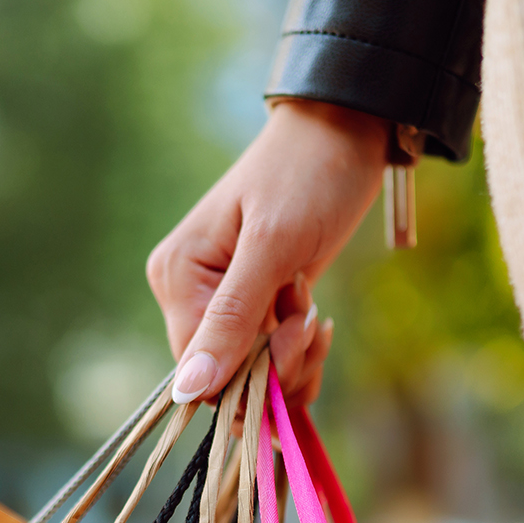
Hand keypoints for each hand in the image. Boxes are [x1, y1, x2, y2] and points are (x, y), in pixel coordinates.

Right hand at [147, 98, 389, 404]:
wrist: (346, 131)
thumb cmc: (309, 175)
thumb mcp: (273, 246)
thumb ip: (231, 319)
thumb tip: (186, 391)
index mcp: (177, 277)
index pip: (199, 369)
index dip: (250, 372)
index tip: (297, 333)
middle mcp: (189, 294)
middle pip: (227, 377)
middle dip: (279, 363)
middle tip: (311, 317)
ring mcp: (222, 302)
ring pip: (253, 373)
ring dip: (296, 357)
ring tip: (316, 311)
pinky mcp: (255, 305)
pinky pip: (269, 358)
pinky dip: (300, 351)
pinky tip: (316, 319)